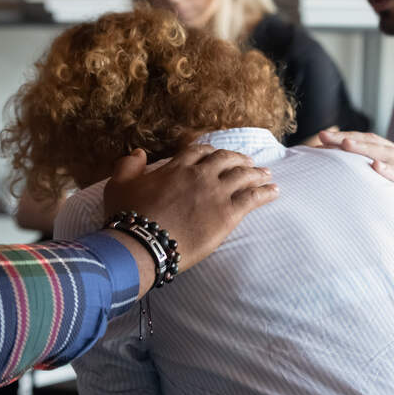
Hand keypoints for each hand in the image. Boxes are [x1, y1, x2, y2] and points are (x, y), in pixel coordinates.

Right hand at [104, 145, 276, 270]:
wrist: (143, 243)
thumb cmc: (128, 217)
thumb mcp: (118, 185)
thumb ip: (128, 165)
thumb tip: (139, 153)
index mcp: (176, 167)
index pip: (199, 152)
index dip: (210, 152)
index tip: (217, 155)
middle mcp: (199, 175)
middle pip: (226, 159)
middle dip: (239, 159)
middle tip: (248, 162)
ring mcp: (215, 193)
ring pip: (244, 175)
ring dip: (257, 173)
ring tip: (267, 174)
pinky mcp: (227, 214)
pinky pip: (253, 198)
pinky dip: (266, 192)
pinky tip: (275, 191)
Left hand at [318, 130, 393, 242]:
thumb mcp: (390, 192)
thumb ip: (372, 183)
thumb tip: (341, 185)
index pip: (365, 142)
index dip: (342, 139)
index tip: (318, 138)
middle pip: (372, 143)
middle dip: (346, 138)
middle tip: (322, 135)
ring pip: (387, 155)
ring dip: (365, 148)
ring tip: (344, 144)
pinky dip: (390, 170)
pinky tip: (376, 166)